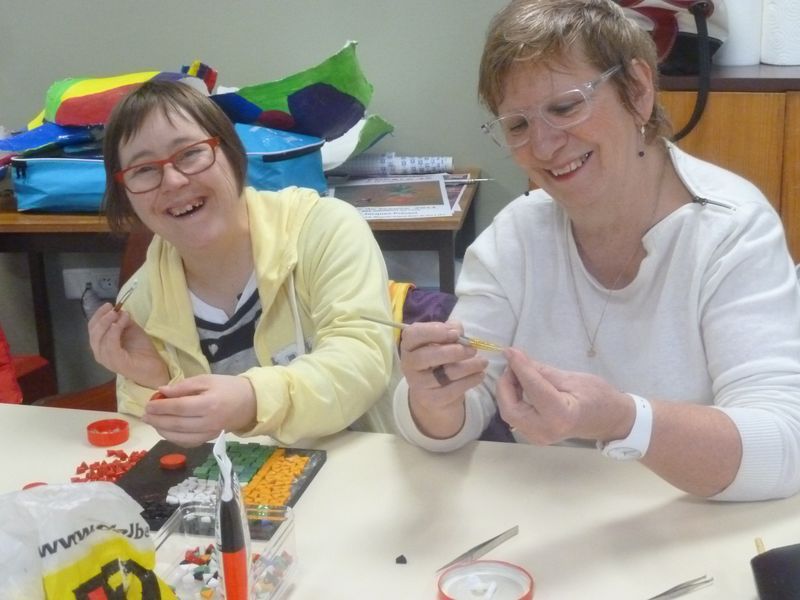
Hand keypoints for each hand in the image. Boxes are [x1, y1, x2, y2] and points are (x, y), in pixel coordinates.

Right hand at [88, 303, 168, 387]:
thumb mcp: (130, 330)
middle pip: (93, 332)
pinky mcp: (115, 362)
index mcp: (101, 345)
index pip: (92, 328)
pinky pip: (110, 345)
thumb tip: (117, 310)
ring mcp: (106, 359)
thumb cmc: (141, 349)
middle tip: (113, 309)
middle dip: (102, 318)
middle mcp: (100, 353)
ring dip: (109, 323)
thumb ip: (122, 321)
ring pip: (99, 338)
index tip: (108, 305)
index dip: (98, 315)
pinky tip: (120, 324)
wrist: (154, 367)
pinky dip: (114, 331)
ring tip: (121, 315)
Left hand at [142, 374, 256, 446]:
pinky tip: (166, 431)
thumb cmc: (228, 387)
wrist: (250, 403)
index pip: (179, 407)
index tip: (148, 404)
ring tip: (152, 422)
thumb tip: (162, 391)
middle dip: (157, 420)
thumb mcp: (207, 379)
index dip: (161, 407)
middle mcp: (209, 421)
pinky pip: (188, 443)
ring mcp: (210, 433)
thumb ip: (184, 386)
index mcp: (209, 404)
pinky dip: (174, 439)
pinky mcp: (209, 439)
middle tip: (144, 415)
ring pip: (181, 437)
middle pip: (177, 424)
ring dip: (162, 431)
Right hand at [399, 320, 487, 437]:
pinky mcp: (431, 399)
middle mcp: (409, 364)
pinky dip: (470, 381)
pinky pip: (452, 389)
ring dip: (468, 366)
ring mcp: (418, 384)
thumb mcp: (442, 341)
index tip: (455, 333)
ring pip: (443, 374)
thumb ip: (449, 330)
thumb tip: (458, 330)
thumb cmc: (439, 358)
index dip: (433, 331)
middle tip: (473, 350)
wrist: (435, 390)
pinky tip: (479, 375)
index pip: (413, 335)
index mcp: (409, 345)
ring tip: (483, 362)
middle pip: (425, 356)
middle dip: (453, 352)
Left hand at [495, 347, 633, 444]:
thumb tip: (517, 357)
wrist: (609, 420)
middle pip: (510, 408)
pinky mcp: (534, 435)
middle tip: (513, 364)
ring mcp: (538, 437)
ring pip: (510, 413)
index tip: (510, 351)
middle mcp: (545, 431)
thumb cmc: (597, 397)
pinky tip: (520, 385)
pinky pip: (516, 416)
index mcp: (559, 416)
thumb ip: (541, 371)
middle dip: (506, 384)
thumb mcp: (571, 378)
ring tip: (517, 372)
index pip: (533, 389)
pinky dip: (513, 399)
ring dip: (507, 391)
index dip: (519, 368)